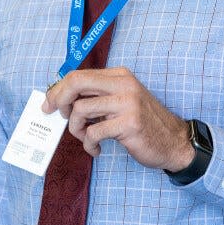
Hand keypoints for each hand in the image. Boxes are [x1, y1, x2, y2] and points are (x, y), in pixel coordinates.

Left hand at [43, 67, 194, 170]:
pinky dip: (89, 144)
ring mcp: (127, 103)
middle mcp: (123, 84)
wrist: (174, 142)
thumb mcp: (120, 101)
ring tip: (86, 138)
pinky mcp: (129, 124)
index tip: (49, 103)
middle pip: (76, 83)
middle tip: (57, 117)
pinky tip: (96, 149)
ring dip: (76, 129)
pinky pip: (93, 132)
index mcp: (119, 75)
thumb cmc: (142, 123)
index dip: (58, 89)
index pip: (79, 74)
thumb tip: (60, 99)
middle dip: (59, 100)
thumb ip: (96, 97)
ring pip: (81, 110)